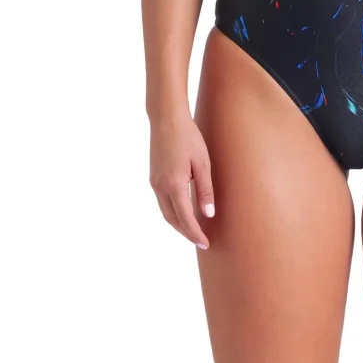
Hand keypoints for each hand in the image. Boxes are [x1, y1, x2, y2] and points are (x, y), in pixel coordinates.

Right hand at [149, 104, 215, 249]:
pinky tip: (183, 211)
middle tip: (201, 240)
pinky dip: (173, 211)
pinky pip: (162, 202)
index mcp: (173, 184)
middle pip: (172, 219)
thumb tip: (208, 215)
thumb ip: (205, 191)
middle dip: (186, 232)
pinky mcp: (153, 177)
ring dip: (179, 223)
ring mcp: (154, 182)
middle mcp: (160, 187)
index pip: (185, 218)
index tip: (206, 243)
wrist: (166, 118)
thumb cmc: (188, 137)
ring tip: (194, 229)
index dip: (195, 233)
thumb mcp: (202, 163)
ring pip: (166, 212)